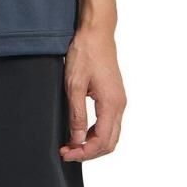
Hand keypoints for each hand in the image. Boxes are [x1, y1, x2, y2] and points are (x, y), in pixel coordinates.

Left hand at [59, 28, 126, 161]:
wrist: (96, 32)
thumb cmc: (85, 53)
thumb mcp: (74, 85)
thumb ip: (77, 115)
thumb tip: (76, 140)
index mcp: (111, 104)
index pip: (101, 142)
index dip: (83, 152)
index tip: (66, 153)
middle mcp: (119, 105)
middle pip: (109, 143)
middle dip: (89, 152)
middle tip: (67, 152)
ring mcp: (119, 100)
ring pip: (111, 134)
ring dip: (93, 143)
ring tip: (72, 143)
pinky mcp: (115, 96)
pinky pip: (110, 123)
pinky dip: (97, 132)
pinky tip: (81, 130)